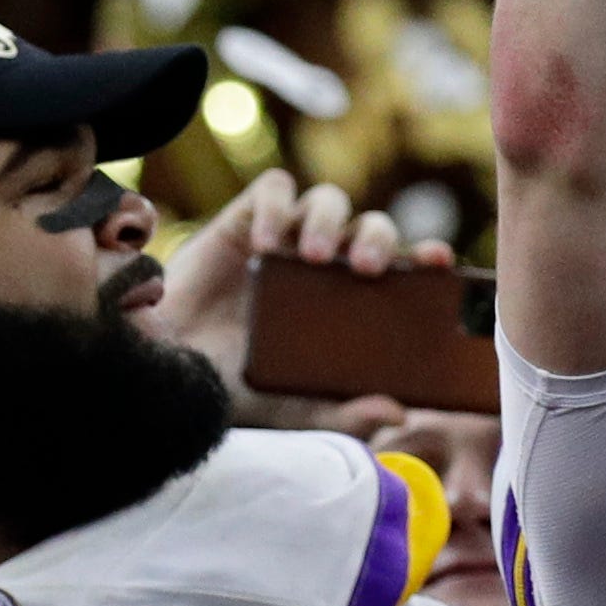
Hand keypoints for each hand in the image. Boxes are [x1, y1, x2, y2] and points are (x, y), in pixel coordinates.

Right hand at [151, 170, 454, 427]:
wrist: (165, 369)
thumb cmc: (235, 387)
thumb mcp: (294, 410)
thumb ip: (343, 414)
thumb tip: (399, 412)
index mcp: (352, 299)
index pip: (404, 268)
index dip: (426, 258)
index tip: (441, 263)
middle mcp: (327, 263)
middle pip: (372, 227)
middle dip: (379, 240)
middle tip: (369, 271)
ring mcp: (288, 238)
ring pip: (329, 201)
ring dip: (331, 222)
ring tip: (315, 257)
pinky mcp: (248, 219)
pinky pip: (275, 190)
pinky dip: (278, 207)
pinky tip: (267, 242)